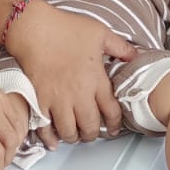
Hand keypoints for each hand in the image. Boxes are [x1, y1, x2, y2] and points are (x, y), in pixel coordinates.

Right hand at [11, 4, 132, 145]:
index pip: (111, 112)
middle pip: (90, 127)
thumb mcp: (99, 32)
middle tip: (91, 133)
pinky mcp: (39, 101)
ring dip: (73, 136)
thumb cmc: (65, 28)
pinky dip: (49, 137)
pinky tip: (53, 140)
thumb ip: (120, 46)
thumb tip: (135, 55)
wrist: (33, 29)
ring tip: (74, 134)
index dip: (114, 124)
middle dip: (92, 134)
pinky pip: (45, 128)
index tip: (113, 128)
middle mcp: (78, 95)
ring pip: (69, 132)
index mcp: (96, 80)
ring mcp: (57, 100)